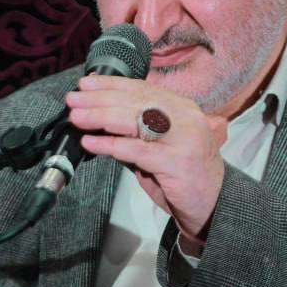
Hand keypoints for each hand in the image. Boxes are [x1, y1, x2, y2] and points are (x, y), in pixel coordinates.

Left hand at [65, 75, 228, 240]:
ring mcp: (182, 138)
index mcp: (181, 108)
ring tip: (78, 117)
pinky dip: (110, 144)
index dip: (112, 85)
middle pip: (136, 101)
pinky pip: (136, 150)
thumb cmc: (183, 175)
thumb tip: (97, 117)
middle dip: (100, 99)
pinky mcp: (176, 162)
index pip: (142, 89)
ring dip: (101, 117)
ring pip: (135, 120)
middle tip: (74, 99)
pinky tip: (91, 143)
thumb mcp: (158, 146)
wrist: (213, 204)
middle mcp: (184, 118)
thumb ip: (134, 132)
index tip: (86, 83)